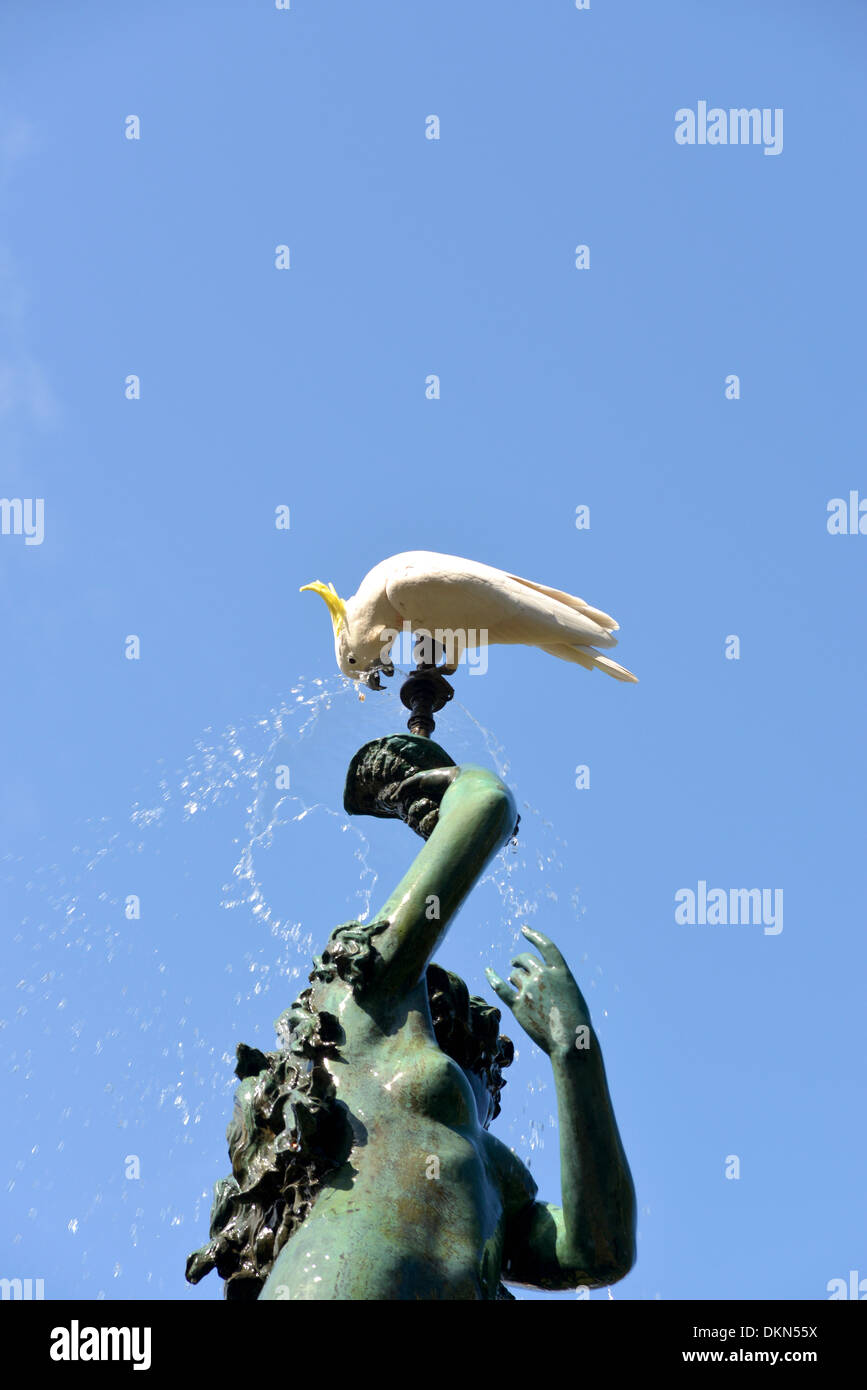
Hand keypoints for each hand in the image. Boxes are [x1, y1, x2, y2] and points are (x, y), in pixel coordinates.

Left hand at [486, 926, 592, 1057]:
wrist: (571, 1041)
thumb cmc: (576, 1022)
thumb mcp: (570, 994)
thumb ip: (552, 982)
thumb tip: (527, 978)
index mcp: (560, 971)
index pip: (546, 946)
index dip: (534, 935)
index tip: (524, 929)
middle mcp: (543, 975)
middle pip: (525, 959)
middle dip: (519, 959)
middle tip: (514, 962)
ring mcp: (529, 990)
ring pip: (514, 975)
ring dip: (514, 977)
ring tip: (518, 986)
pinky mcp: (517, 1005)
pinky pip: (500, 987)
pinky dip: (492, 977)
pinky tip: (488, 971)